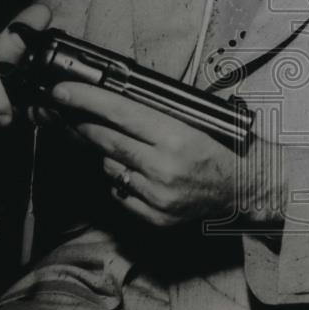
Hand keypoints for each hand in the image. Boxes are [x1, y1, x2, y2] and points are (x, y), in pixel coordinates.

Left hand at [51, 81, 284, 228]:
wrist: (247, 189)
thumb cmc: (223, 148)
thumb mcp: (194, 120)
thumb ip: (153, 113)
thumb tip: (110, 101)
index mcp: (176, 138)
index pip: (119, 113)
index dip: (86, 100)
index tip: (61, 91)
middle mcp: (164, 168)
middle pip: (107, 141)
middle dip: (86, 124)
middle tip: (72, 111)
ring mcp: (158, 197)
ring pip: (110, 167)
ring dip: (107, 153)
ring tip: (124, 144)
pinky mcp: (156, 218)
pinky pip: (121, 193)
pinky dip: (122, 179)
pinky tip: (136, 170)